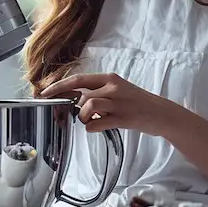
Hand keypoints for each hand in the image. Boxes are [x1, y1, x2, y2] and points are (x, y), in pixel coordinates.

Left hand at [39, 73, 180, 134]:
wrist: (162, 113)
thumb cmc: (138, 102)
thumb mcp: (118, 90)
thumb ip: (99, 92)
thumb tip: (76, 100)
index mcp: (110, 78)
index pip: (78, 79)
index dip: (59, 86)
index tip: (45, 93)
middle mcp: (113, 88)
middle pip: (82, 95)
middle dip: (74, 108)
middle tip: (77, 116)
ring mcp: (119, 103)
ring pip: (89, 106)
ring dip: (84, 117)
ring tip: (90, 121)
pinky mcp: (124, 118)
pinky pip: (99, 123)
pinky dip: (92, 127)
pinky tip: (97, 127)